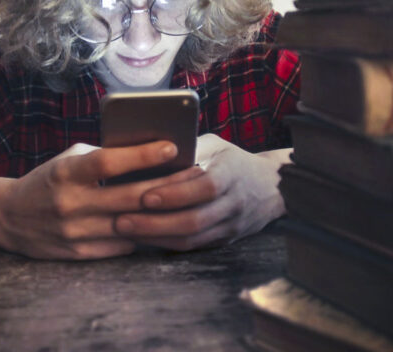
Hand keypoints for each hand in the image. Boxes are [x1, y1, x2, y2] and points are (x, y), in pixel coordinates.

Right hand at [0, 140, 201, 259]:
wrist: (8, 217)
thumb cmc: (48, 180)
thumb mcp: (68, 160)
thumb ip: (103, 158)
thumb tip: (149, 155)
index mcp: (66, 173)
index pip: (109, 162)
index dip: (142, 155)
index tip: (171, 147)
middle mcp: (70, 203)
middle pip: (128, 197)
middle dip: (166, 186)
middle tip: (196, 175)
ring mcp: (74, 232)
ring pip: (131, 225)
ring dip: (161, 215)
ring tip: (188, 201)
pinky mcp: (78, 254)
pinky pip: (122, 245)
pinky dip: (142, 234)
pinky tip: (161, 225)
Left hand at [112, 134, 288, 250]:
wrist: (270, 188)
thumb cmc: (232, 160)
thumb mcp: (215, 145)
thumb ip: (188, 147)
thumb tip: (148, 149)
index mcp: (232, 173)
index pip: (206, 187)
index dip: (175, 194)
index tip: (146, 196)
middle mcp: (234, 203)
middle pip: (195, 220)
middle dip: (155, 223)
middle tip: (122, 219)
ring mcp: (230, 226)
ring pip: (191, 239)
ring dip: (155, 237)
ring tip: (125, 230)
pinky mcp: (223, 240)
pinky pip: (192, 247)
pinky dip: (165, 243)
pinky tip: (142, 237)